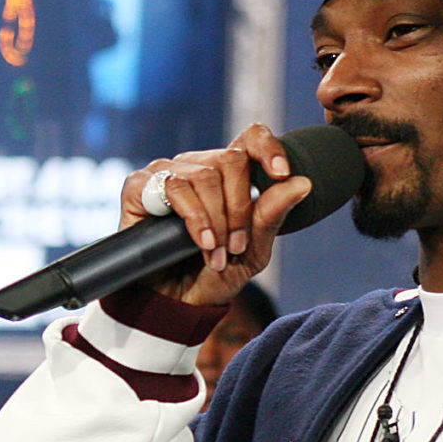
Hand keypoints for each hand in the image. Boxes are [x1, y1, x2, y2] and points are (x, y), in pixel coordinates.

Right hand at [122, 123, 311, 307]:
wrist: (174, 303)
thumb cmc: (214, 274)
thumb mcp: (252, 251)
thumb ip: (272, 217)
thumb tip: (302, 182)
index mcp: (228, 173)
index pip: (251, 138)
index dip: (268, 147)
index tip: (281, 173)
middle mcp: (198, 165)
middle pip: (231, 160)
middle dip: (240, 207)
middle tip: (236, 245)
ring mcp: (167, 173)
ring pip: (204, 176)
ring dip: (216, 220)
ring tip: (215, 254)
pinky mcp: (140, 187)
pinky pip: (173, 186)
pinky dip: (193, 216)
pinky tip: (200, 240)